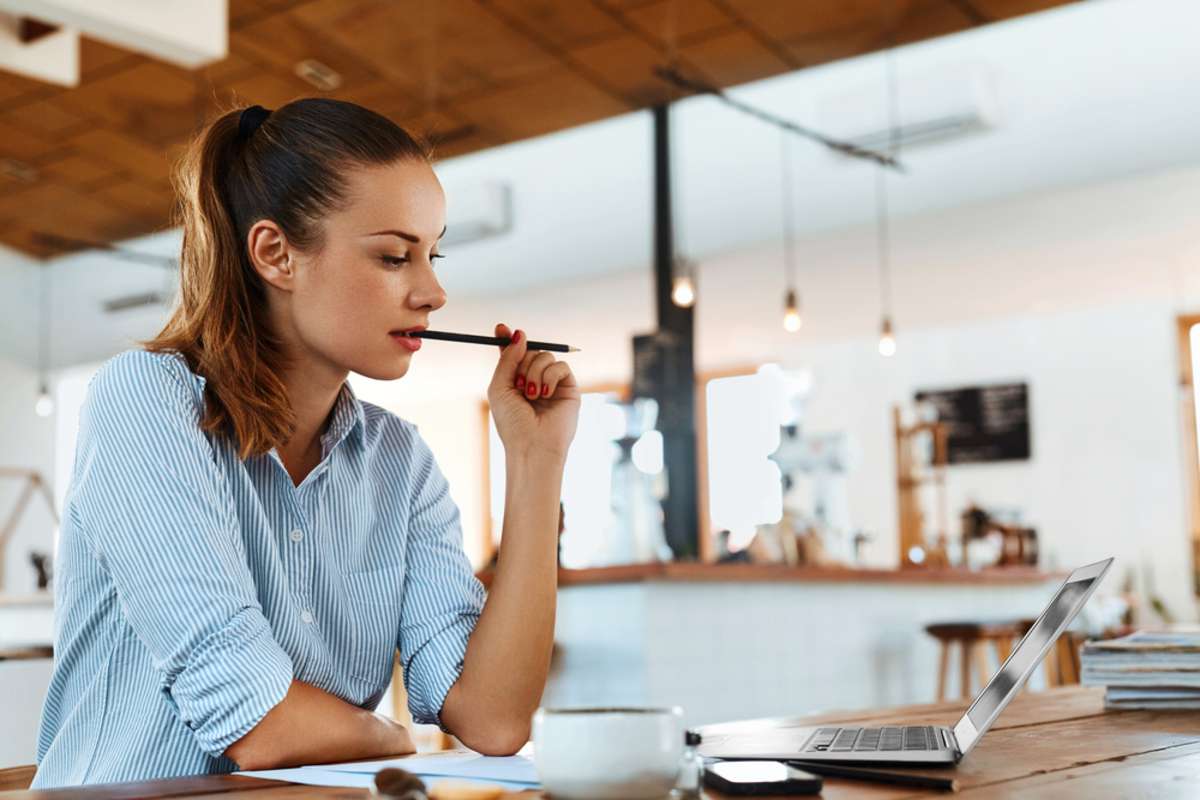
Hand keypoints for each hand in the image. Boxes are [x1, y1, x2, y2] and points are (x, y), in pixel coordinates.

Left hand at [487, 323, 580, 463]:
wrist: (532, 445)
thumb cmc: (512, 422)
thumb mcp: (500, 387)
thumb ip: (507, 359)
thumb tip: (520, 334)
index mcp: (515, 381)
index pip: (514, 353)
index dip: (508, 339)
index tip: (500, 328)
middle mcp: (534, 380)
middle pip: (530, 350)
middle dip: (522, 362)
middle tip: (519, 383)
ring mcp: (552, 383)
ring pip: (545, 356)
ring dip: (534, 372)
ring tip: (531, 395)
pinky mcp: (569, 387)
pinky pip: (561, 366)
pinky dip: (549, 377)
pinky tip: (545, 394)